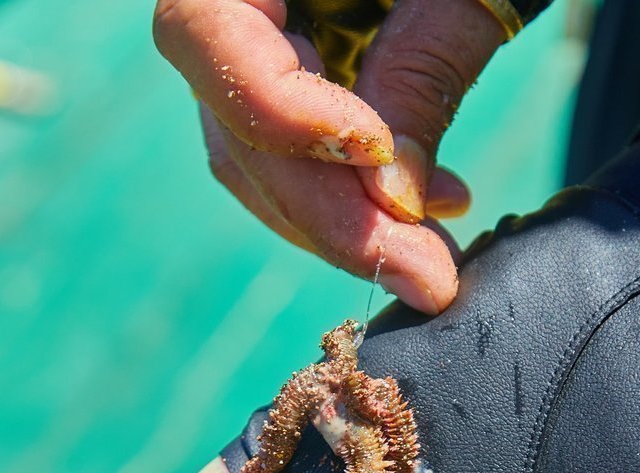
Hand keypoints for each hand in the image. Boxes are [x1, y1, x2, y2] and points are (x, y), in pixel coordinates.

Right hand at [152, 0, 509, 312]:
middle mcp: (226, 0)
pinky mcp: (291, 71)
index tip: (380, 162)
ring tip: (436, 253)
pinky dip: (356, 196)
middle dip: (330, 214)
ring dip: (345, 223)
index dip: (281, 114)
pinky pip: (294, 152)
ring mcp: (253, 40)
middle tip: (426, 277)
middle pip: (231, 122)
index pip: (203, 34)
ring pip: (255, 156)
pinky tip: (434, 204)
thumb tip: (396, 201)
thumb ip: (422, 69)